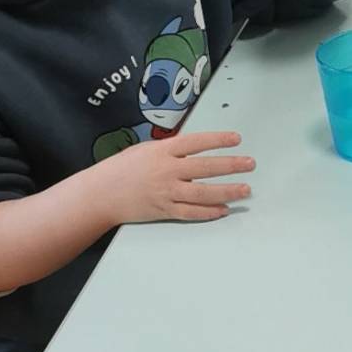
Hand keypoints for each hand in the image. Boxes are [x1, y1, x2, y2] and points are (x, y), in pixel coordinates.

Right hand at [96, 130, 254, 225]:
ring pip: (203, 193)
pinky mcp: (164, 210)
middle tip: (250, 164)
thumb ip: (171, 150)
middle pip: (205, 167)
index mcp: (162, 151)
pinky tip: (224, 210)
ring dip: (227, 191)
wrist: (101, 193)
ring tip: (245, 190)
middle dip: (231, 165)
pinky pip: (191, 213)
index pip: (196, 142)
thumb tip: (196, 150)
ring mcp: (166, 192)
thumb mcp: (145, 150)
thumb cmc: (121, 169)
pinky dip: (209, 212)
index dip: (218, 140)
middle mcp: (166, 171)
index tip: (236, 139)